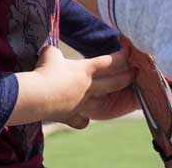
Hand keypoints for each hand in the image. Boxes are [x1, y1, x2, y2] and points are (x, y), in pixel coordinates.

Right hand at [13, 46, 133, 128]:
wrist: (36, 97)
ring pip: (102, 102)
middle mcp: (88, 88)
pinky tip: (83, 117)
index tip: (130, 51)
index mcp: (85, 70)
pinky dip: (83, 119)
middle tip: (135, 73)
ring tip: (113, 96)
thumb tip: (51, 53)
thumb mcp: (50, 54)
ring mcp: (81, 104)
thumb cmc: (45, 71)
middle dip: (127, 78)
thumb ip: (54, 54)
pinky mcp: (70, 117)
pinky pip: (81, 120)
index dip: (122, 56)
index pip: (109, 62)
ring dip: (110, 98)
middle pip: (113, 83)